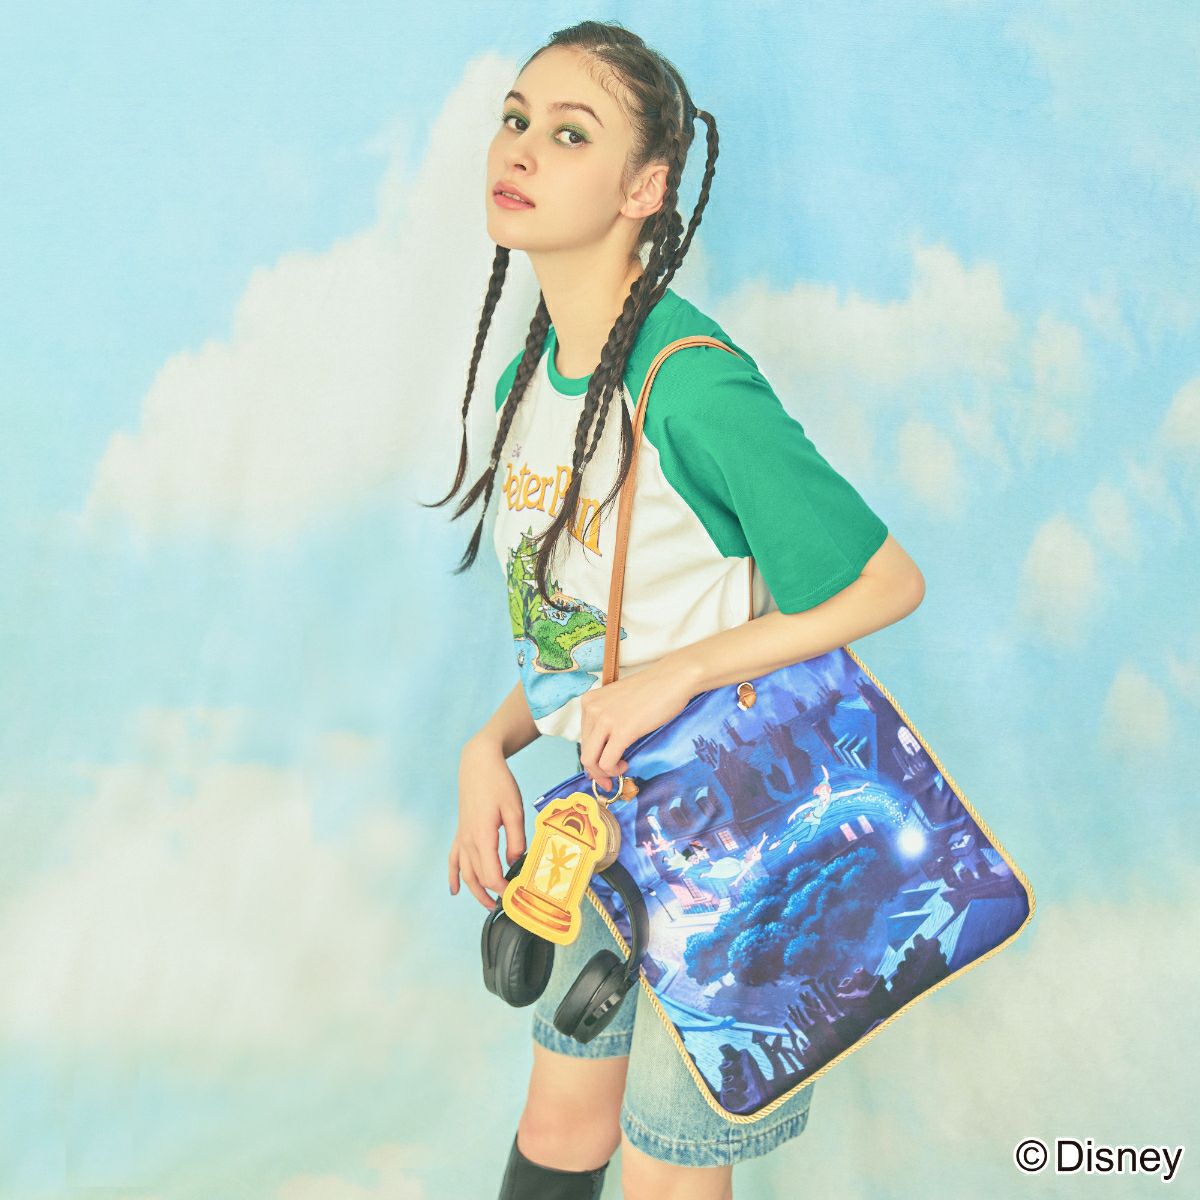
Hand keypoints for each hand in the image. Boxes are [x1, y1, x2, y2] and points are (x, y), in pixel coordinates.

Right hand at [448, 736, 525, 911]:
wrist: (478, 763)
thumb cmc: (499, 783)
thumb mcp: (515, 810)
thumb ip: (516, 839)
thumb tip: (516, 862)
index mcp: (483, 836)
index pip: (491, 874)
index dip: (504, 890)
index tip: (518, 896)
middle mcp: (468, 840)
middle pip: (478, 877)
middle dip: (492, 895)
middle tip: (508, 906)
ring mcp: (462, 836)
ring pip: (465, 872)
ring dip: (475, 891)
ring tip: (488, 905)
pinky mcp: (461, 832)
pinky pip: (453, 859)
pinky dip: (453, 876)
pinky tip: (455, 889)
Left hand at [578, 659, 696, 789]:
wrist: (673, 679)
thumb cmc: (652, 691)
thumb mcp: (618, 703)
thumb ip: (607, 721)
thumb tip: (601, 752)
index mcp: (589, 702)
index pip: (583, 739)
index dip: (592, 757)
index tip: (602, 768)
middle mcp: (592, 709)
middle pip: (584, 752)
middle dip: (596, 771)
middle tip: (609, 780)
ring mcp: (605, 719)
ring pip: (591, 760)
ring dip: (604, 773)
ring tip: (621, 768)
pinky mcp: (621, 730)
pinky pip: (607, 762)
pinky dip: (614, 770)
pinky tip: (625, 764)